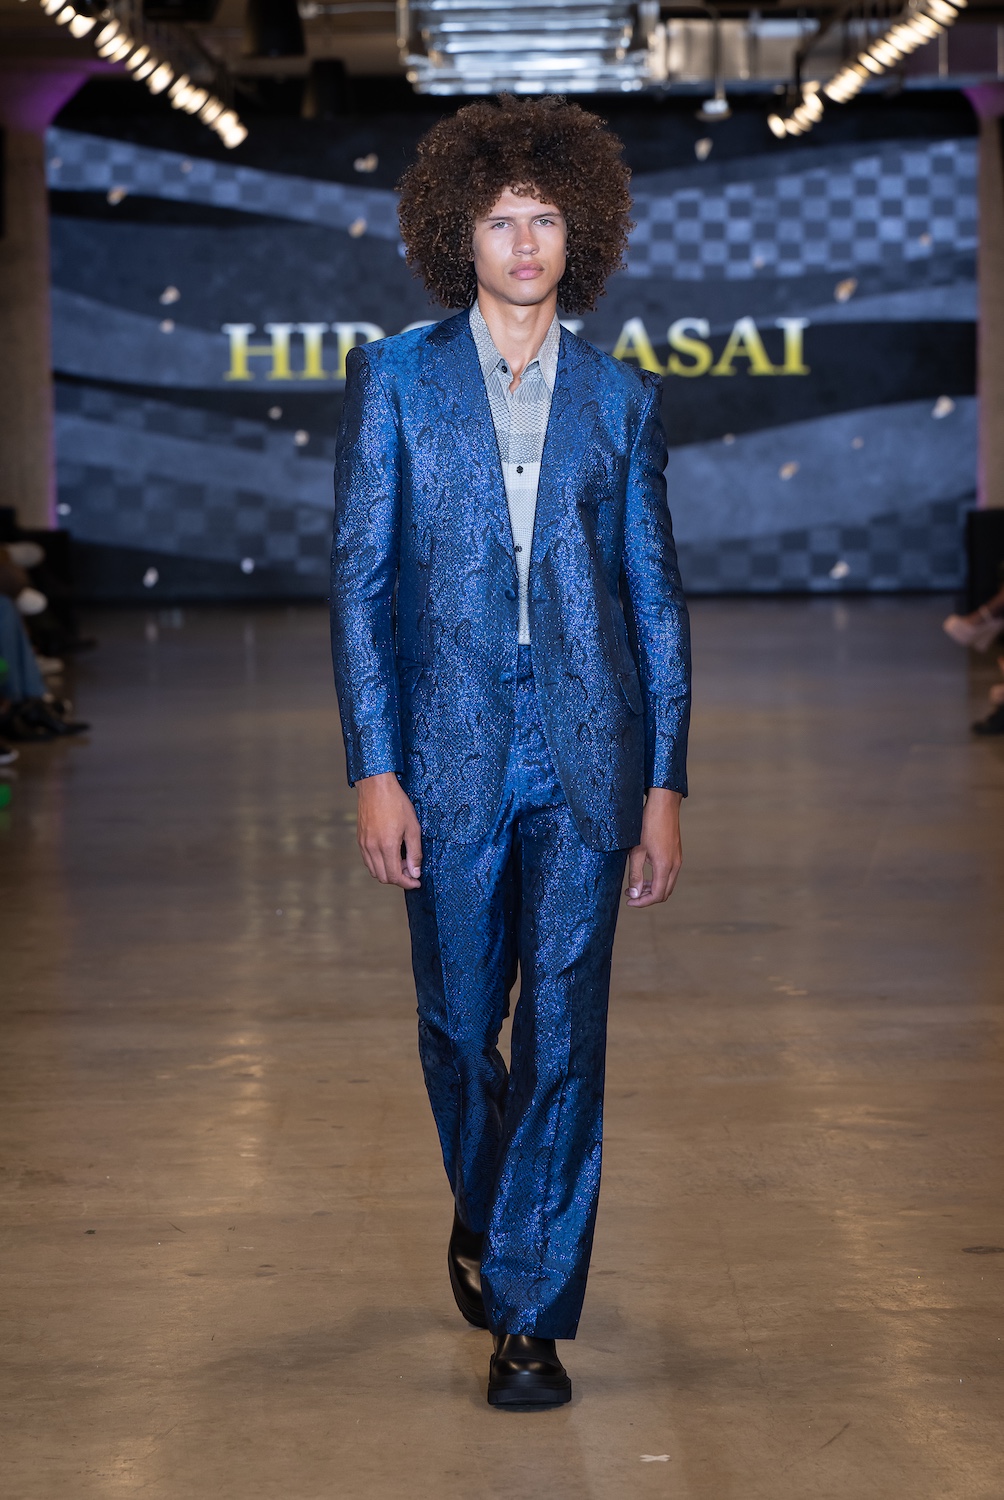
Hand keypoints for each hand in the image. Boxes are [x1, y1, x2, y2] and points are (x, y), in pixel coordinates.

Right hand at [355, 772, 422, 889]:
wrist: (376, 786)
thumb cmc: (396, 803)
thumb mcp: (413, 827)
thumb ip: (415, 853)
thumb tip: (415, 872)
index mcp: (387, 846)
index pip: (394, 876)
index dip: (407, 883)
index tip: (416, 882)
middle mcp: (372, 848)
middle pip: (383, 878)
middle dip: (399, 879)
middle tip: (411, 869)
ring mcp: (364, 844)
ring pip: (374, 871)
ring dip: (388, 872)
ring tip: (402, 861)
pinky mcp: (360, 840)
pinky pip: (368, 861)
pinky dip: (379, 864)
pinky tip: (390, 854)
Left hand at [626, 788, 681, 907]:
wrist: (663, 804)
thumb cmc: (647, 824)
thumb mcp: (636, 851)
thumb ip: (636, 875)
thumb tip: (634, 894)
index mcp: (665, 867)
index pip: (657, 895)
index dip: (642, 903)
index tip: (629, 902)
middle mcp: (675, 865)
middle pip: (664, 893)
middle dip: (647, 898)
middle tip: (631, 895)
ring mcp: (677, 859)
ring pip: (667, 883)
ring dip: (652, 888)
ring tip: (635, 885)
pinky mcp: (676, 853)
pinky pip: (669, 874)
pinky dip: (657, 879)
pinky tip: (645, 872)